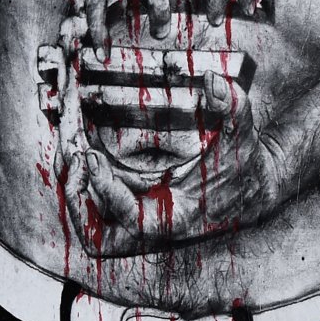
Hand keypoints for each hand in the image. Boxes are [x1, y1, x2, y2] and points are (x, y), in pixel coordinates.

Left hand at [52, 49, 277, 256]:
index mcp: (177, 218)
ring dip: (75, 189)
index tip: (94, 157)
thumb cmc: (242, 167)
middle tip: (74, 159)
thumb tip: (215, 83)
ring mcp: (139, 215)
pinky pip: (95, 203)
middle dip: (77, 201)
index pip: (132, 220)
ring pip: (90, 222)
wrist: (249, 186)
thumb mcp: (241, 136)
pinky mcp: (132, 202)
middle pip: (98, 237)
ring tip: (70, 148)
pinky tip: (82, 148)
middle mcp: (152, 224)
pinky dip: (84, 180)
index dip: (107, 192)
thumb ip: (232, 108)